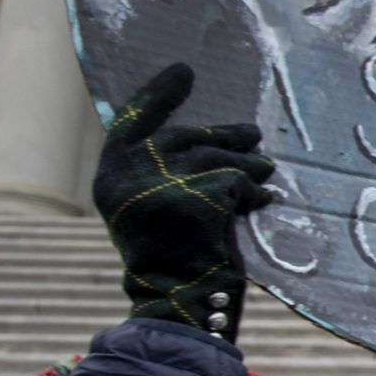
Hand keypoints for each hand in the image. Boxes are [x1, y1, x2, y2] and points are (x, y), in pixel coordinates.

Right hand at [93, 64, 276, 339]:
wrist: (182, 304)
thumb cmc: (176, 263)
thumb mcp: (157, 212)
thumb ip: (165, 174)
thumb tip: (209, 139)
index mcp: (110, 179)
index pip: (130, 122)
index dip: (158, 95)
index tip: (183, 70)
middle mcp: (127, 178)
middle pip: (181, 137)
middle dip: (223, 135)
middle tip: (253, 135)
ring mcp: (159, 187)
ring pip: (214, 157)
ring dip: (246, 164)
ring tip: (265, 171)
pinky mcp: (194, 199)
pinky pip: (235, 180)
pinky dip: (253, 191)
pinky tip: (262, 202)